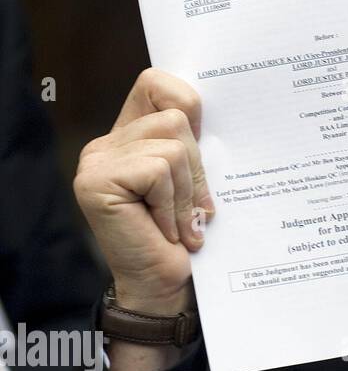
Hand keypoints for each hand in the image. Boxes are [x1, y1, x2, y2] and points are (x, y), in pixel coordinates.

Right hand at [73, 68, 213, 315]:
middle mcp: (105, 144)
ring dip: (187, 191)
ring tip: (180, 222)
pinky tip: (164, 229)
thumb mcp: (194, 181)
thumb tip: (227, 104)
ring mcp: (96, 161)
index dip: (187, 102)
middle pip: (175, 118)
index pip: (156, 83)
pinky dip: (172, 204)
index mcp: (128, 136)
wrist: (163, 287)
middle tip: (195, 208)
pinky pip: (159, 170)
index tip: (204, 140)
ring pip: (172, 145)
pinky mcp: (96, 181)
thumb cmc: (183, 236)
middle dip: (197, 166)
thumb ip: (192, 144)